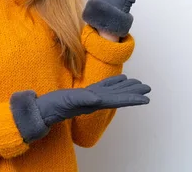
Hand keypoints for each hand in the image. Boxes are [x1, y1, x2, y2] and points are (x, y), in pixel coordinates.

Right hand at [34, 74, 150, 126]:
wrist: (43, 110)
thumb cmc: (54, 107)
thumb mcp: (68, 101)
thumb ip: (83, 99)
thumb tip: (98, 99)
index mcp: (95, 102)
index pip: (118, 100)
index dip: (132, 99)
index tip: (147, 98)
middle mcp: (96, 100)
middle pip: (119, 95)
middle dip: (134, 92)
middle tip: (148, 88)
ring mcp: (91, 96)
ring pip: (113, 91)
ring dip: (126, 87)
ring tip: (138, 83)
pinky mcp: (85, 92)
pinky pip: (103, 86)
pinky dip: (113, 82)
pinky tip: (119, 80)